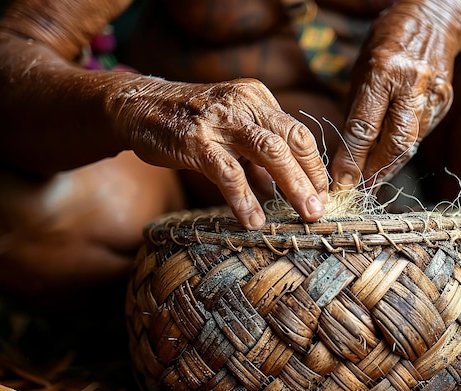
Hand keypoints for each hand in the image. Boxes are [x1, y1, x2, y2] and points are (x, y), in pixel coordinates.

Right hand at [109, 77, 327, 228]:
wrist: (138, 106)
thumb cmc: (191, 122)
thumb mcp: (231, 131)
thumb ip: (257, 159)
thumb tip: (282, 191)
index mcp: (258, 100)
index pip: (298, 133)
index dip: (314, 167)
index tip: (322, 195)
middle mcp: (244, 104)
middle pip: (291, 140)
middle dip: (311, 178)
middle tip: (320, 210)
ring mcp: (220, 120)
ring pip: (269, 152)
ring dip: (292, 186)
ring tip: (303, 214)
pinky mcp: (195, 140)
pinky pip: (228, 173)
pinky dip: (245, 199)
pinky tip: (253, 220)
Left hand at [330, 2, 455, 187]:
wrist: (435, 18)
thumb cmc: (388, 40)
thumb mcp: (362, 66)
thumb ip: (357, 107)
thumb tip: (348, 150)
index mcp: (383, 70)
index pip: (363, 126)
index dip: (351, 159)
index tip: (340, 182)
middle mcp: (411, 83)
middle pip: (393, 142)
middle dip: (375, 172)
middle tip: (359, 191)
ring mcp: (433, 93)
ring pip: (410, 143)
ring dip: (389, 168)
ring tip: (373, 184)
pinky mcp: (445, 101)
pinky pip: (421, 135)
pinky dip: (403, 151)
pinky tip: (391, 163)